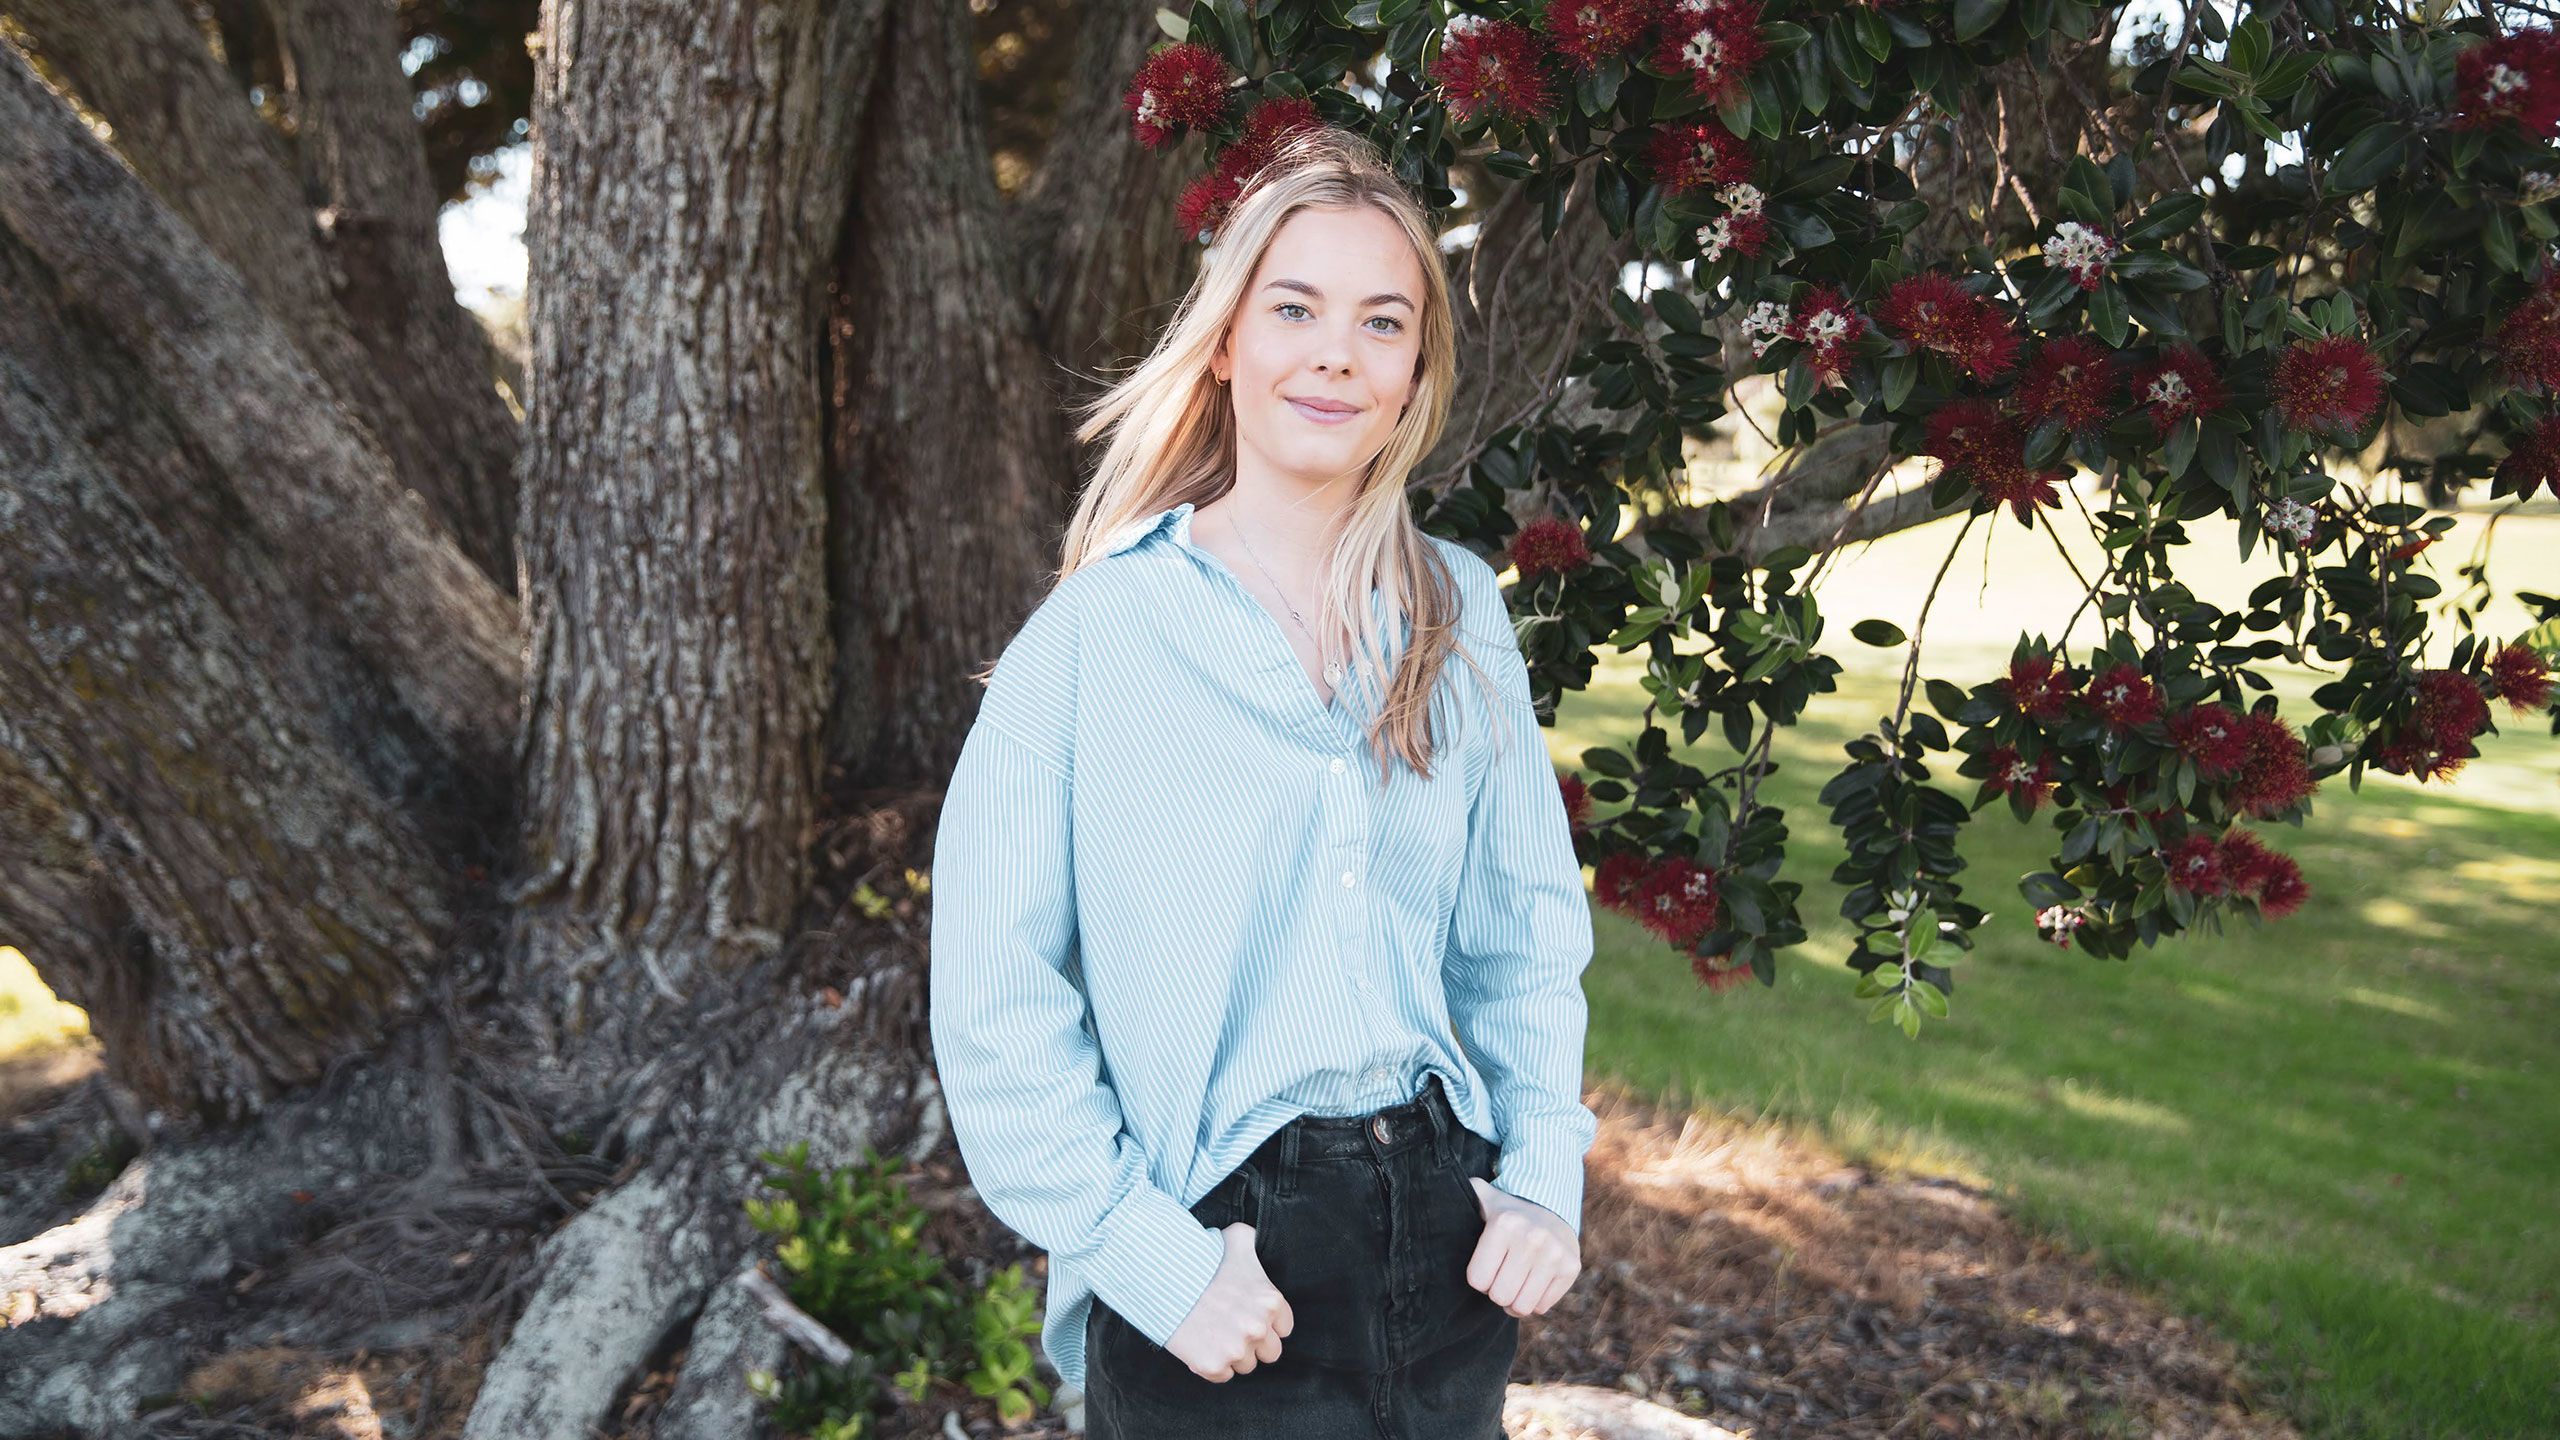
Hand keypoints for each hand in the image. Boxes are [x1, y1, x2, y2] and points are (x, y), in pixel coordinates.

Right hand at [1163, 1222, 1294, 1381]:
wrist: (1164, 1279)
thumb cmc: (1201, 1258)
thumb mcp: (1236, 1238)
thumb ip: (1253, 1241)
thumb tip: (1256, 1238)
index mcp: (1270, 1302)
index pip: (1284, 1328)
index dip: (1268, 1323)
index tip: (1250, 1317)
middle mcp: (1258, 1328)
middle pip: (1270, 1352)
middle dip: (1254, 1343)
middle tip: (1232, 1328)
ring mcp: (1236, 1349)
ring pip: (1246, 1365)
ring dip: (1233, 1354)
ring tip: (1213, 1334)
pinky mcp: (1213, 1365)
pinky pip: (1222, 1376)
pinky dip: (1212, 1365)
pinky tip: (1201, 1345)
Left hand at [1464, 1177, 1580, 1317]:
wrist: (1554, 1209)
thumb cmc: (1509, 1214)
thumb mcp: (1484, 1199)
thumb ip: (1463, 1195)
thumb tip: (1434, 1183)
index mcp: (1504, 1224)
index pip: (1478, 1280)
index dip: (1480, 1277)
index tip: (1487, 1265)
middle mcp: (1531, 1238)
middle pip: (1499, 1296)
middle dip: (1497, 1291)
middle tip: (1502, 1275)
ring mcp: (1554, 1254)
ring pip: (1521, 1306)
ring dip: (1515, 1300)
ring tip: (1516, 1282)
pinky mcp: (1571, 1268)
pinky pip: (1542, 1307)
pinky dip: (1535, 1301)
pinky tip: (1533, 1282)